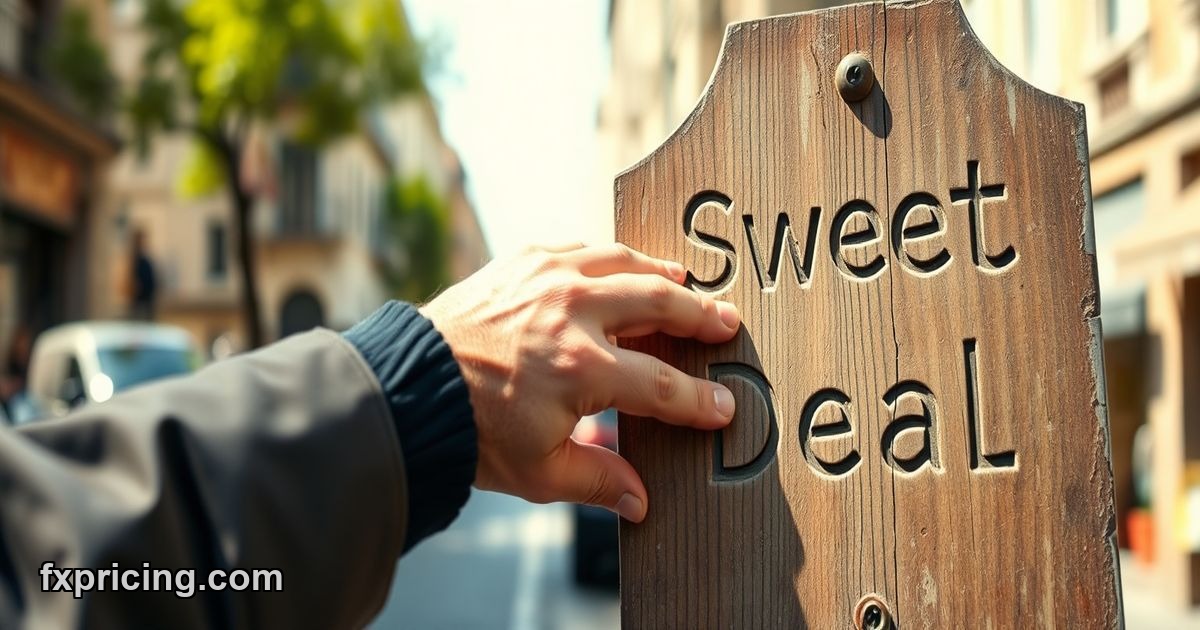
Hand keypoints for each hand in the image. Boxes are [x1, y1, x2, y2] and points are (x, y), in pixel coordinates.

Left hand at [420, 243, 739, 521]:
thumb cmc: (473, 432)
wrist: (410, 388)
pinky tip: (622, 265)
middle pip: (659, 303)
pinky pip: (581, 247)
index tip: (724, 408)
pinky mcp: (523, 259)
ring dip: (660, 273)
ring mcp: (547, 278)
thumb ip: (597, 481)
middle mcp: (571, 312)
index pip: (662, 388)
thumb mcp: (538, 471)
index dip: (699, 401)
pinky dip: (610, 257)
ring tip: (684, 282)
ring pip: (624, 261)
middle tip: (726, 323)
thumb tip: (641, 503)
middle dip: (700, 315)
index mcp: (582, 369)